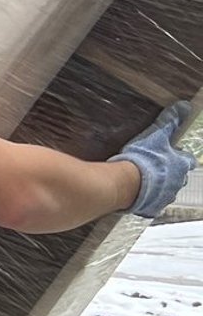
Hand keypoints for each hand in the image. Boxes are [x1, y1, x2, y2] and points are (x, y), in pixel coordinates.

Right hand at [112, 103, 195, 219]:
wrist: (126, 184)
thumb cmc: (143, 160)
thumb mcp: (157, 134)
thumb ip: (170, 121)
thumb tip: (184, 106)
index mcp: (180, 166)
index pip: (188, 160)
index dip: (181, 156)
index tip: (174, 153)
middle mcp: (177, 183)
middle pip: (179, 177)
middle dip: (170, 173)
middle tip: (157, 167)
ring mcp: (165, 197)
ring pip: (167, 191)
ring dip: (159, 186)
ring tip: (146, 181)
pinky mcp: (152, 208)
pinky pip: (153, 205)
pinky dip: (148, 200)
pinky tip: (138, 194)